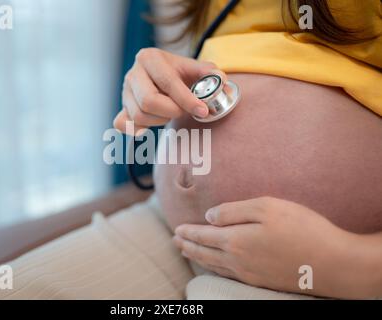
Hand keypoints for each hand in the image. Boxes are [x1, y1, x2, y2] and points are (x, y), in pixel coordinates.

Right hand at [114, 48, 225, 134]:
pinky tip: (149, 129)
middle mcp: (133, 73)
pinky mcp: (121, 108)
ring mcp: (125, 92)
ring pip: (139, 116)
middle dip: (171, 111)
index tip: (202, 111)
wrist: (162, 77)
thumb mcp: (194, 68)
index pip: (167, 83)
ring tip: (170, 112)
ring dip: (160, 120)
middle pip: (148, 101)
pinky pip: (122, 125)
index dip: (187, 100)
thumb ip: (208, 72)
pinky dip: (136, 130)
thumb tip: (221, 79)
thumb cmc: (180, 74)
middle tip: (183, 111)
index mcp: (149, 58)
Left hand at [173, 197, 378, 298]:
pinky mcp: (261, 281)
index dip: (188, 232)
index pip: (203, 235)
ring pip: (214, 266)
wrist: (333, 263)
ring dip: (197, 257)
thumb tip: (209, 216)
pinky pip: (227, 275)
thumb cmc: (301, 228)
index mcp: (236, 240)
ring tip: (187, 252)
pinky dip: (213, 269)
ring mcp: (249, 273)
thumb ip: (234, 211)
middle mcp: (237, 260)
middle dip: (188, 245)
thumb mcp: (266, 207)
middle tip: (175, 241)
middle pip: (204, 253)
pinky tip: (214, 266)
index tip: (176, 229)